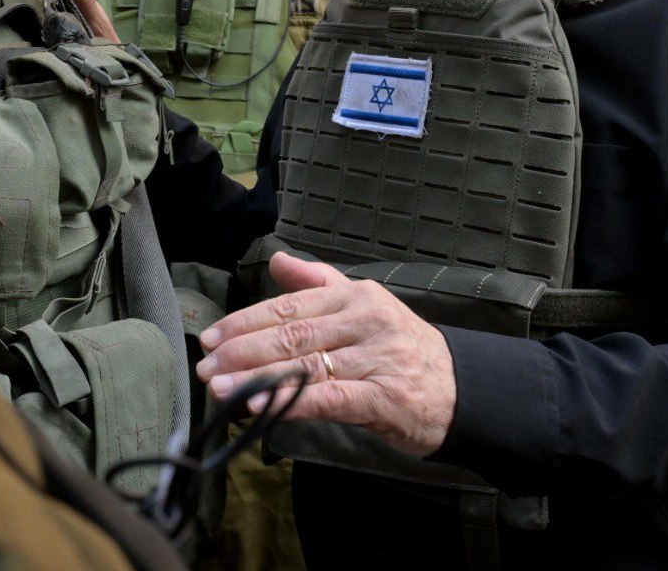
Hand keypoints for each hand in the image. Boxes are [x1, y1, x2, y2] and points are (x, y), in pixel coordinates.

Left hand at [195, 252, 456, 456]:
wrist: (461, 388)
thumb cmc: (403, 347)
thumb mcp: (365, 303)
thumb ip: (319, 282)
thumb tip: (277, 261)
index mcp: (354, 295)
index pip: (289, 305)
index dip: (246, 321)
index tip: (212, 337)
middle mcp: (364, 321)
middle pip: (291, 334)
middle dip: (242, 350)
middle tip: (205, 365)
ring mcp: (376, 358)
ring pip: (305, 365)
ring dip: (255, 377)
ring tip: (219, 387)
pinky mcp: (384, 397)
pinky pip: (329, 398)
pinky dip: (291, 401)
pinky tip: (260, 405)